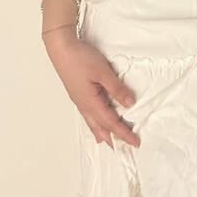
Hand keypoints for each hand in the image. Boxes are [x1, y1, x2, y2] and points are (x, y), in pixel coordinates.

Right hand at [43, 28, 140, 149]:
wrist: (60, 47)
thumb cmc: (79, 58)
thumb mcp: (103, 72)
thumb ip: (117, 89)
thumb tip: (129, 104)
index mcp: (90, 102)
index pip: (111, 123)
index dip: (124, 133)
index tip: (135, 142)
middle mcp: (83, 104)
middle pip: (100, 126)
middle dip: (112, 138)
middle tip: (121, 148)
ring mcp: (79, 99)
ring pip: (92, 121)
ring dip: (101, 132)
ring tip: (106, 141)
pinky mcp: (77, 92)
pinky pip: (87, 113)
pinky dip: (94, 121)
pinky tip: (94, 119)